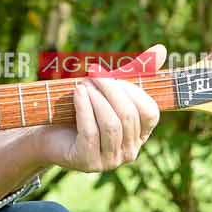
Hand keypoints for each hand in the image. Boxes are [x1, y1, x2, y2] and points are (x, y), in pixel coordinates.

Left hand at [36, 46, 164, 173]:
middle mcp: (130, 152)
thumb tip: (162, 48)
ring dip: (96, 99)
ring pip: (111, 125)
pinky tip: (77, 93)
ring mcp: (110, 161)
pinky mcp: (88, 162)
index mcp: (140, 135)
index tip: (111, 74)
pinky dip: (84, 108)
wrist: (49, 134)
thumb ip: (136, 71)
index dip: (132, 90)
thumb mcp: (109, 89)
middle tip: (93, 74)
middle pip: (128, 115)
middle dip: (110, 90)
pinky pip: (91, 132)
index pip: (149, 112)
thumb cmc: (83, 109)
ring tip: (82, 85)